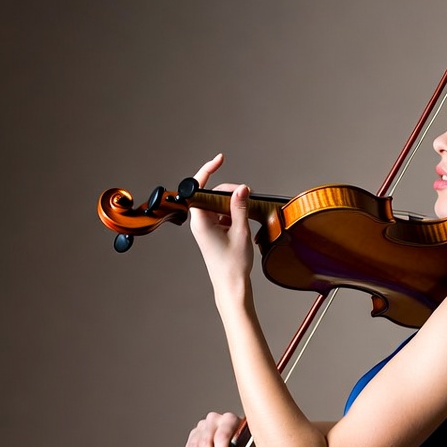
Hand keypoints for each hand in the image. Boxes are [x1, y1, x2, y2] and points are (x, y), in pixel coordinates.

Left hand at [188, 153, 254, 295]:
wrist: (231, 286)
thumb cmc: (233, 264)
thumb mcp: (240, 232)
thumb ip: (240, 207)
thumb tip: (242, 188)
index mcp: (201, 221)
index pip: (199, 187)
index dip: (208, 170)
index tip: (220, 160)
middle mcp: (200, 222)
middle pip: (212, 194)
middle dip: (230, 192)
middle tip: (247, 195)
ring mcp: (206, 227)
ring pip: (219, 204)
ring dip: (233, 205)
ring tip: (247, 214)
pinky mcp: (212, 232)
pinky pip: (222, 215)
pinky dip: (233, 214)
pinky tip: (243, 222)